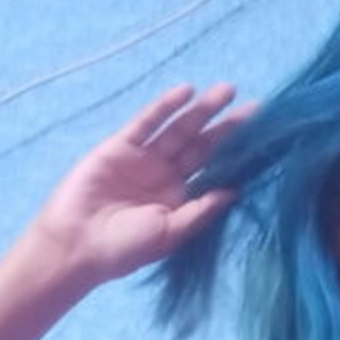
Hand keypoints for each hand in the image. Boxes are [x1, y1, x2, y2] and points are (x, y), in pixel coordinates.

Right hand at [26, 83, 253, 282]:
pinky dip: (164, 107)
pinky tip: (185, 93)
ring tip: (226, 91)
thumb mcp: (171, 233)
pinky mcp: (120, 146)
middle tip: (255, 107)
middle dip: (226, 126)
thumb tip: (235, 191)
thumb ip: (201, 211)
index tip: (262, 139)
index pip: (213, 172)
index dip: (236, 155)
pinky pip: (146, 123)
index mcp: (180, 201)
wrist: (77, 244)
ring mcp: (143, 159)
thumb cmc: (126, 248)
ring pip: (178, 130)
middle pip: (201, 146)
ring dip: (201, 110)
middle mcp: (165, 177)